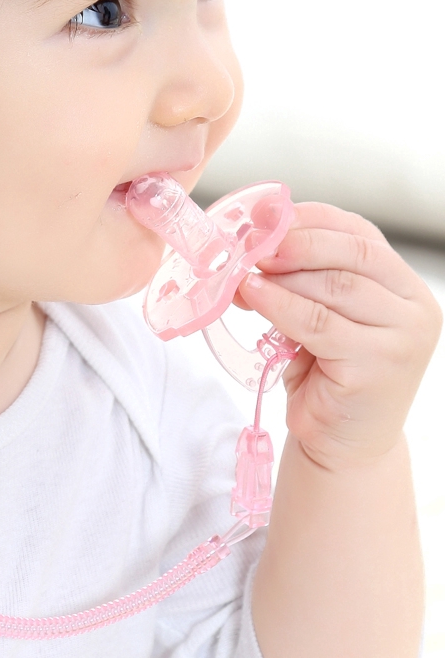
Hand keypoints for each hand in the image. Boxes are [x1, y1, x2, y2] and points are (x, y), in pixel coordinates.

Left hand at [236, 202, 441, 470]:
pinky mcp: (380, 364)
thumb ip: (299, 280)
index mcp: (400, 282)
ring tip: (243, 272)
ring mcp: (403, 335)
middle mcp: (413, 304)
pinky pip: (320, 323)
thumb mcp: (313, 313)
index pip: (358, 232)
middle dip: (295, 243)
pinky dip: (280, 305)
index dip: (308, 219)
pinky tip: (253, 295)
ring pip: (335, 286)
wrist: (340, 441)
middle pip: (351, 253)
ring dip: (282, 275)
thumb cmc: (324, 373)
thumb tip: (252, 246)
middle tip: (251, 243)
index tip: (264, 216)